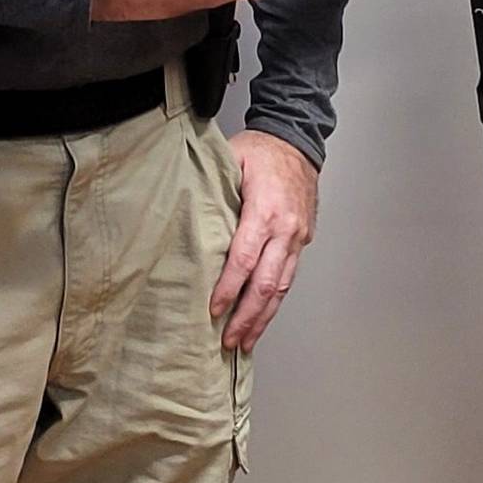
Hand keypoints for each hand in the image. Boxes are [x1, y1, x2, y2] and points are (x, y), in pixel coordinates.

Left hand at [209, 129, 317, 351]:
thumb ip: (212, 187)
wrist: (298, 140)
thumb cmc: (262, 150)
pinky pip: (289, 277)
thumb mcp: (231, 158)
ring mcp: (297, 237)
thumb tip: (179, 211)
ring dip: (263, 317)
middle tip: (228, 341)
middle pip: (266, 283)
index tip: (214, 310)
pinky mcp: (303, 240)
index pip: (245, 259)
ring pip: (282, 287)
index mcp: (265, 210)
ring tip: (246, 342)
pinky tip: (262, 318)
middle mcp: (286, 229)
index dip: (229, 288)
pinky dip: (276, 302)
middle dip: (246, 316)